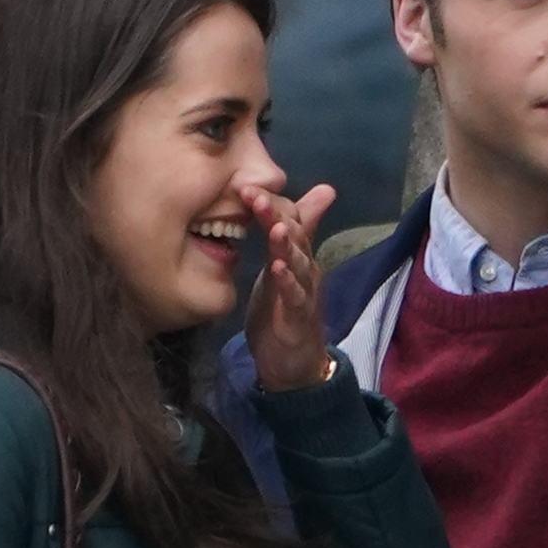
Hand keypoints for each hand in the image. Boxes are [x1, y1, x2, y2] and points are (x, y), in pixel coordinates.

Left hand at [243, 182, 337, 390]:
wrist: (292, 362)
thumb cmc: (283, 312)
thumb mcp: (280, 269)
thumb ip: (283, 238)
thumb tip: (293, 205)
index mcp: (296, 254)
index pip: (288, 219)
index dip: (269, 202)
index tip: (243, 185)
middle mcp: (304, 268)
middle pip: (294, 235)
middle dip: (275, 214)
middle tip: (254, 195)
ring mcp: (304, 292)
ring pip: (298, 262)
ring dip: (286, 245)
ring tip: (275, 228)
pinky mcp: (299, 317)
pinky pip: (295, 296)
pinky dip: (288, 282)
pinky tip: (277, 269)